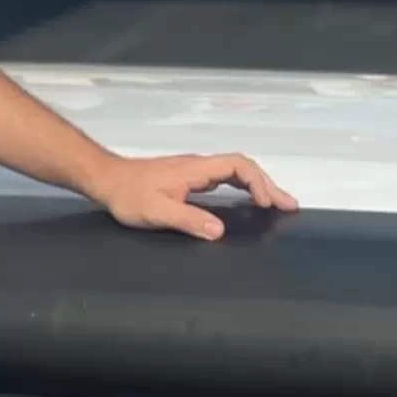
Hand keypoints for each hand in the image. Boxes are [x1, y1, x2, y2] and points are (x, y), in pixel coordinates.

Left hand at [93, 152, 297, 240]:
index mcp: (195, 169)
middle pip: (241, 167)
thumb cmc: (129, 195)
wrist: (107, 180)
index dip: (257, 182)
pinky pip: (223, 180)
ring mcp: (193, 172)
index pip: (236, 165)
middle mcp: (198, 166)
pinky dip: (242, 189)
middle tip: (289, 207)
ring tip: (277, 206)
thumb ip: (188, 219)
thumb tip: (220, 231)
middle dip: (266, 184)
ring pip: (233, 172)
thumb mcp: (157, 211)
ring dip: (256, 186)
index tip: (266, 205)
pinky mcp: (187, 180)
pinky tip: (247, 204)